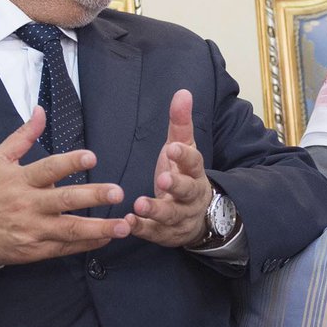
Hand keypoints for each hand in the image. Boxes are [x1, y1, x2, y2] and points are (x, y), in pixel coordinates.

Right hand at [0, 107, 131, 265]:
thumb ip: (23, 136)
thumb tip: (40, 111)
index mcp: (20, 180)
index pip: (47, 169)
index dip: (70, 162)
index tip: (92, 156)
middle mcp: (28, 205)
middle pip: (64, 200)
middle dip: (93, 196)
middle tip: (118, 192)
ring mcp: (33, 229)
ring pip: (69, 229)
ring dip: (99, 228)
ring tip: (125, 225)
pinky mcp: (36, 250)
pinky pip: (65, 248)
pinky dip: (88, 243)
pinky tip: (107, 237)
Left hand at [129, 89, 214, 246]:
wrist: (199, 216)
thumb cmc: (184, 175)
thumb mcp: (183, 149)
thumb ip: (180, 124)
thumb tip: (183, 92)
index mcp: (195, 172)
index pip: (194, 162)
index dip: (184, 156)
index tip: (173, 148)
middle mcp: (191, 196)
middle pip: (187, 190)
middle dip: (176, 185)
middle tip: (163, 179)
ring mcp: (181, 216)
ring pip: (171, 215)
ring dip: (156, 209)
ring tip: (139, 204)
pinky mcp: (166, 233)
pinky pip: (155, 232)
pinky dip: (142, 228)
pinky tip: (127, 222)